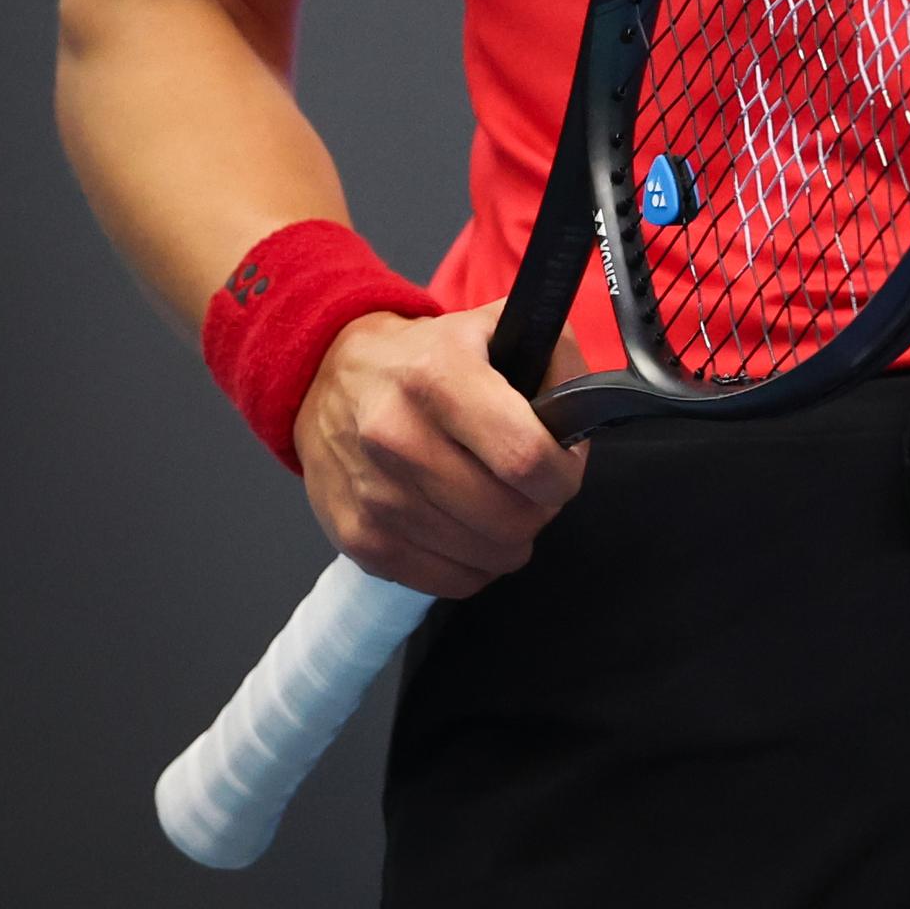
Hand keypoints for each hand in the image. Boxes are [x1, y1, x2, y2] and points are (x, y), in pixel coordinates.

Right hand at [294, 297, 589, 597]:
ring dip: (510, 539)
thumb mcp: (495, 326)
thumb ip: (557, 362)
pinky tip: (467, 528)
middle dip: (541, 509)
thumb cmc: (426, 357)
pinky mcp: (359, 539)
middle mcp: (398, 436)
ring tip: (500, 503)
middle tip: (534, 488)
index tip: (564, 465)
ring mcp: (376, 495)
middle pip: (510, 518)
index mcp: (439, 376)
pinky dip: (474, 564)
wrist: (327, 377)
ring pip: (485, 557)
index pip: (526, 457)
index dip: (563, 473)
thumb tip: (582, 424)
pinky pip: (449, 582)